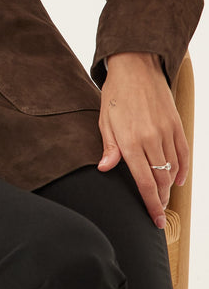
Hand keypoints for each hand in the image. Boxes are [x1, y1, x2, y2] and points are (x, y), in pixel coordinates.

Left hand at [98, 52, 188, 228]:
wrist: (136, 67)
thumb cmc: (115, 95)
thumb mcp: (105, 121)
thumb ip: (109, 148)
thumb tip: (105, 169)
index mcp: (130, 141)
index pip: (144, 183)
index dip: (151, 205)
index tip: (156, 221)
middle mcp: (151, 139)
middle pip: (161, 180)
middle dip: (160, 201)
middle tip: (157, 213)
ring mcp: (166, 132)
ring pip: (173, 169)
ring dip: (169, 187)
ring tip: (163, 198)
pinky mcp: (177, 125)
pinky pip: (183, 153)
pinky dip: (182, 169)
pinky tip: (177, 180)